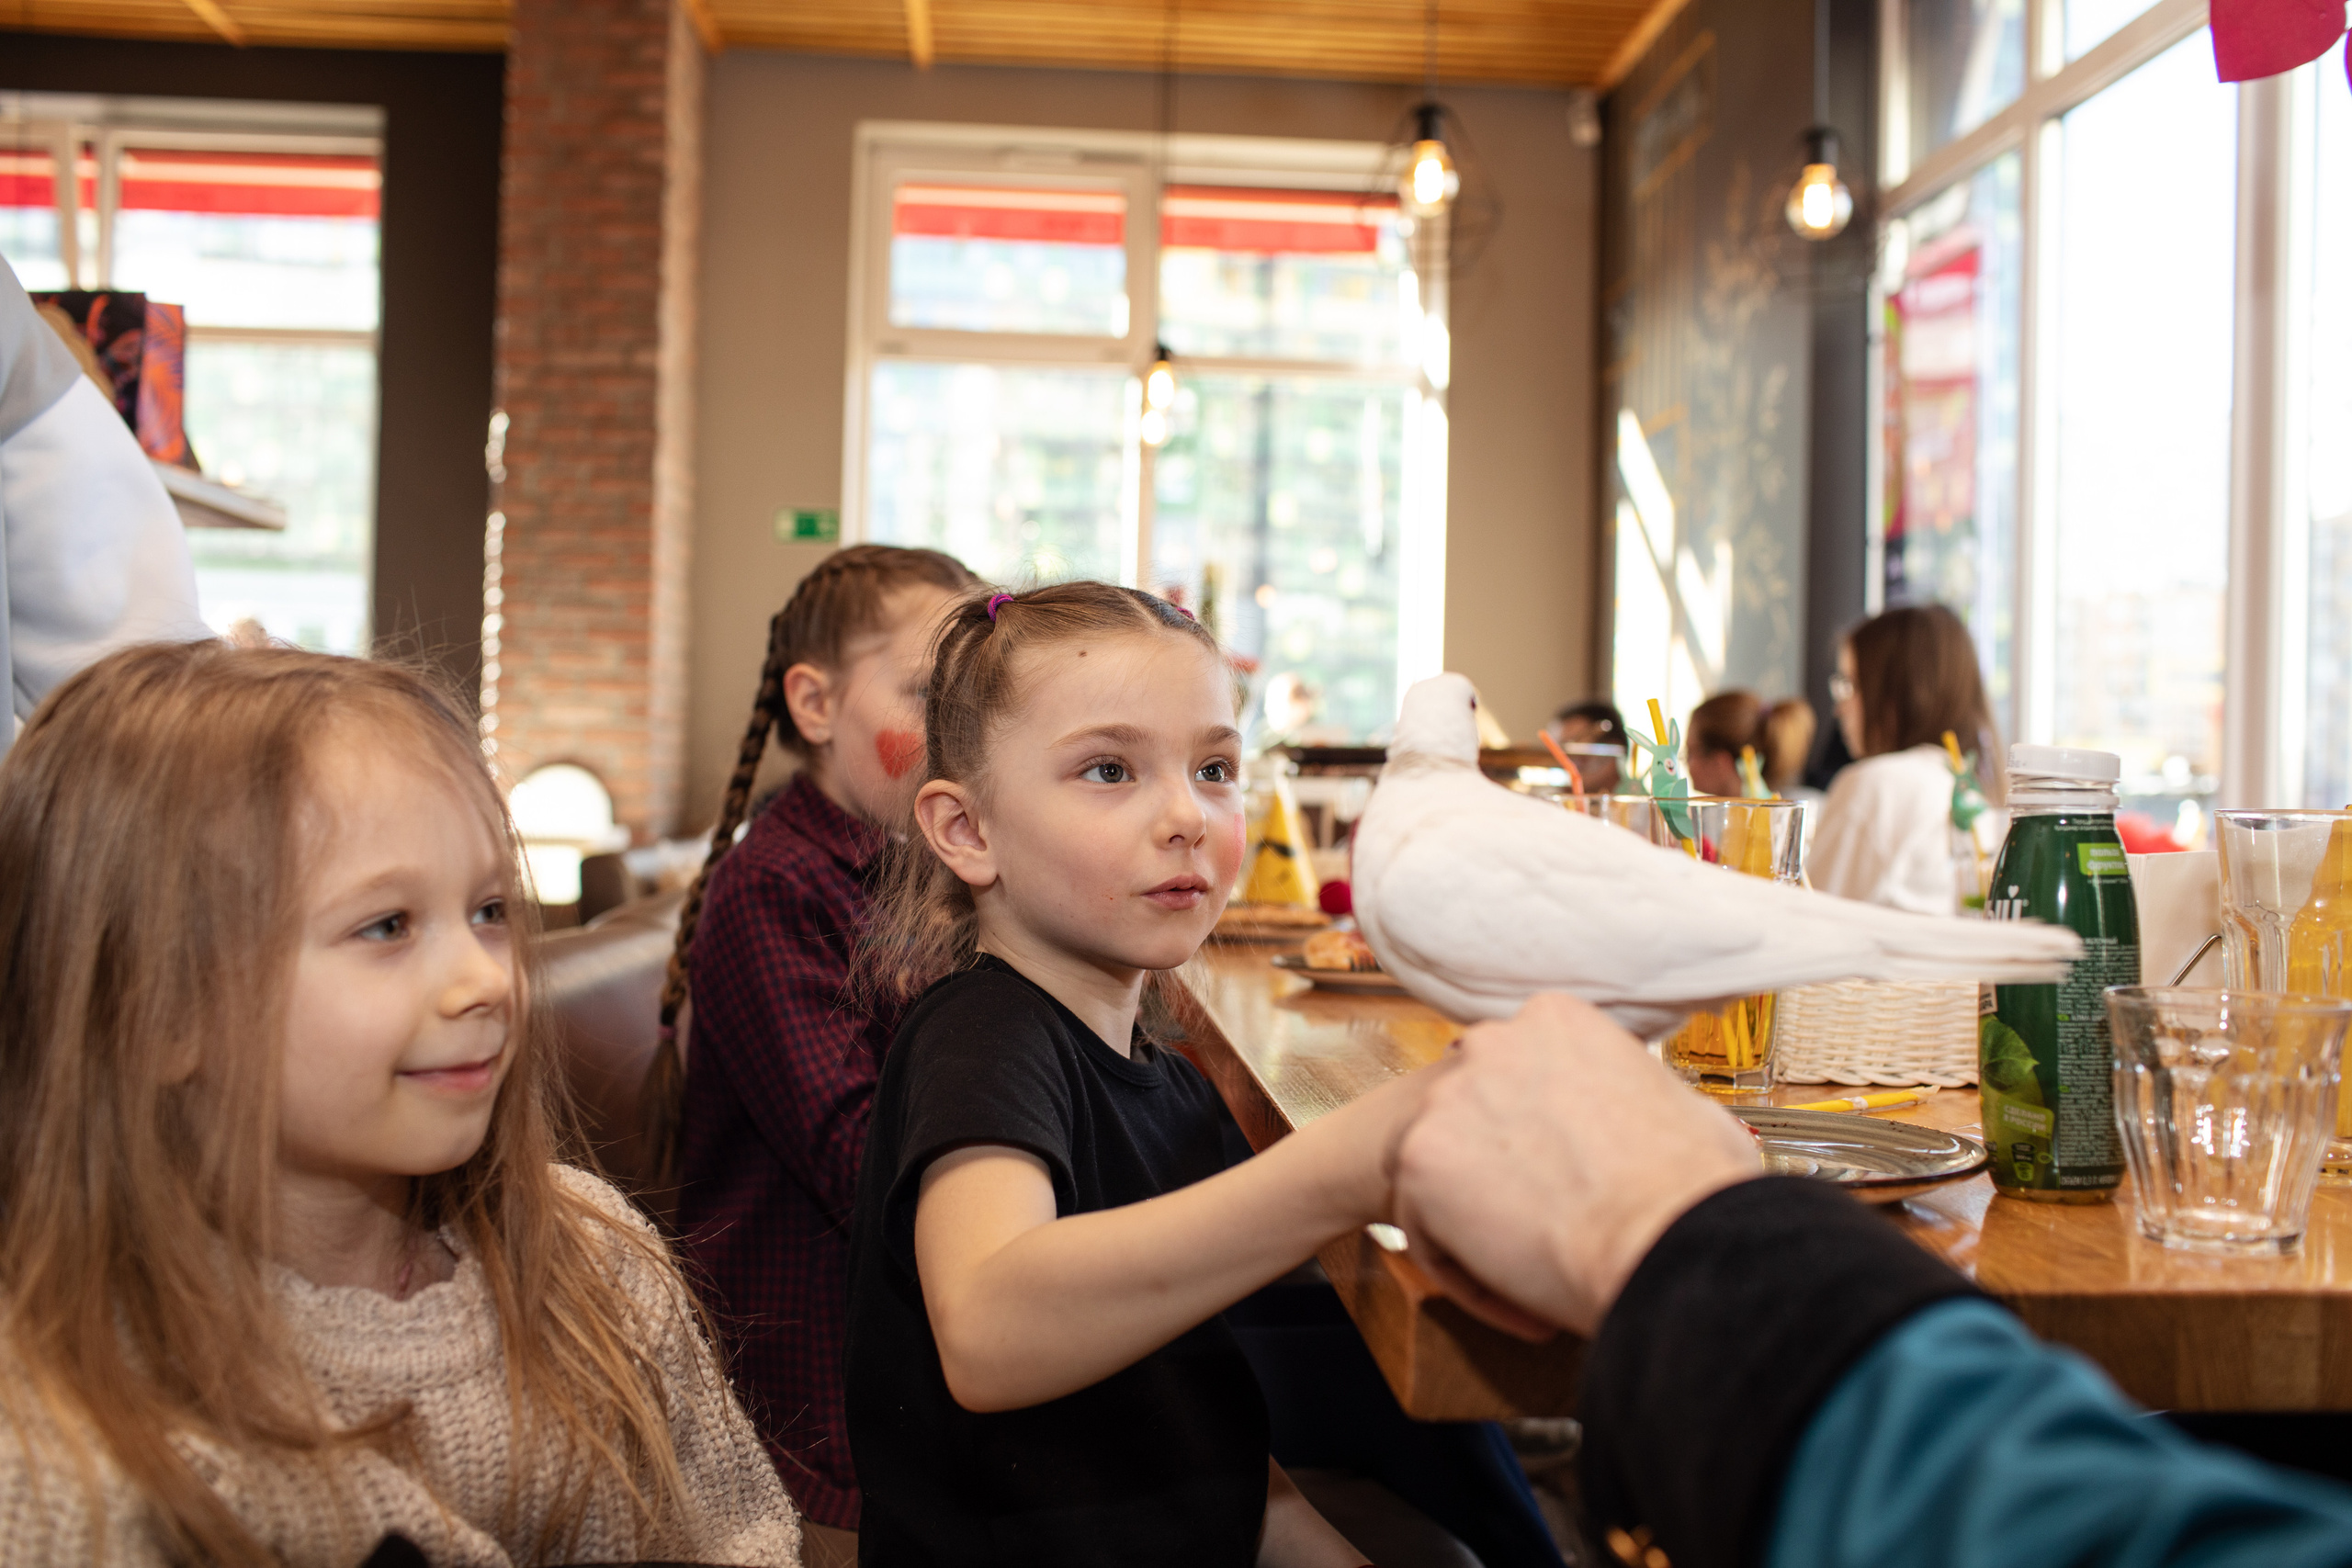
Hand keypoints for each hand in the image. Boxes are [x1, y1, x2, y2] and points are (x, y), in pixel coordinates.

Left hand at [1390, 993, 1760, 1337]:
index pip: (1518, 1074)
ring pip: (1443, 1173)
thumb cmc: (1691, 1187)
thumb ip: (1638, 1096)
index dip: (1536, 1137)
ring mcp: (1447, 1096)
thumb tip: (1650, 1118)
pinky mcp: (1417, 1158)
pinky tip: (1523, 1303)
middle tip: (1539, 1226)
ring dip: (1481, 1228)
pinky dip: (1467, 1274)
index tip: (1561, 1178)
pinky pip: (1425, 1226)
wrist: (1665, 1236)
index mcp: (1556, 1021)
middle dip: (1499, 1175)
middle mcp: (1494, 1042)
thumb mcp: (1682, 1104)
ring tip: (1535, 1275)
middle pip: (1472, 1115)